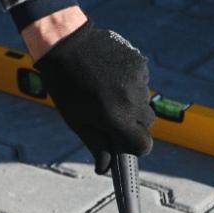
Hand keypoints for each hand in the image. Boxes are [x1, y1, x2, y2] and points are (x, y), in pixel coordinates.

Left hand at [31, 19, 153, 174]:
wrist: (66, 43)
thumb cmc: (66, 86)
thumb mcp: (77, 120)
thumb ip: (96, 145)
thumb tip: (105, 169)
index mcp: (115, 117)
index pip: (143, 145)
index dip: (135, 147)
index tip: (126, 144)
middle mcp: (131, 99)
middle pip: (147, 123)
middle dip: (133, 124)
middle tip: (112, 115)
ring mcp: (138, 79)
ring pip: (146, 101)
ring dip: (132, 102)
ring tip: (108, 91)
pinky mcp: (140, 63)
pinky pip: (143, 81)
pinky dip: (132, 83)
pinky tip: (112, 75)